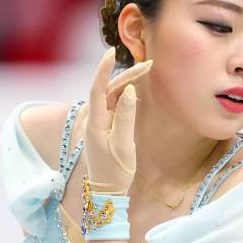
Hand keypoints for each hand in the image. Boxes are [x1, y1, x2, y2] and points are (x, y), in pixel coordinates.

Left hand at [81, 48, 152, 194]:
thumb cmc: (116, 171)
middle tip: (149, 64)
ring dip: (127, 83)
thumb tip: (128, 91)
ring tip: (145, 71)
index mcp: (94, 123)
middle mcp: (94, 119)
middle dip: (127, 75)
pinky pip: (113, 105)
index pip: (98, 89)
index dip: (104, 68)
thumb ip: (125, 117)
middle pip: (108, 89)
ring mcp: (98, 122)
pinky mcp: (105, 127)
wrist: (107, 191)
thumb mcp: (124, 145)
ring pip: (111, 96)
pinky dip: (125, 95)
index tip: (112, 51)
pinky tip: (136, 91)